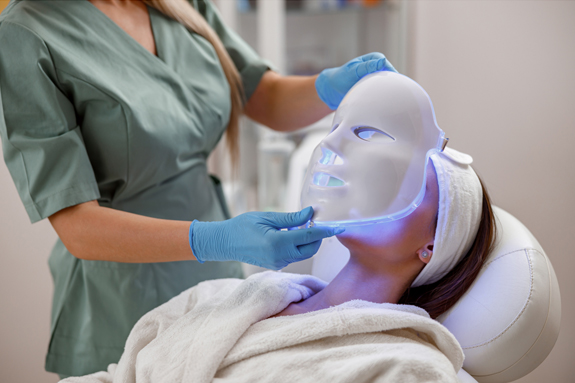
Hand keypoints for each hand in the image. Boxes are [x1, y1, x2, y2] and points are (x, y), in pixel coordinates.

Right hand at [189, 207, 343, 269]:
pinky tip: (288, 233)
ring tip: (296, 224)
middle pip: (311, 248)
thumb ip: (291, 218)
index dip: (325, 230)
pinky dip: (298, 244)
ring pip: (304, 253)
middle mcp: (279, 257)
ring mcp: (278, 263)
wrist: (224, 244)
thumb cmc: (242, 226)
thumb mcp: (267, 217)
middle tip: (312, 219)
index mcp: (277, 243)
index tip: (339, 226)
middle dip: (317, 235)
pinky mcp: (276, 265)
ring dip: (307, 240)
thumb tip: (311, 213)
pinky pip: (294, 255)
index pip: (309, 236)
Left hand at [315, 52, 396, 109]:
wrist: (332, 90)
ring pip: (389, 85)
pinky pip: (384, 93)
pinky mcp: (376, 89)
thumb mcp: (352, 71)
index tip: (392, 84)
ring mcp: (377, 79)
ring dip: (389, 92)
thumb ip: (366, 67)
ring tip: (390, 102)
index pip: (387, 65)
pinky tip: (384, 105)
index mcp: (374, 59)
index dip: (391, 74)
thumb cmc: (341, 78)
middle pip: (391, 76)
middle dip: (393, 85)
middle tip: (394, 96)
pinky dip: (384, 98)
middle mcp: (378, 68)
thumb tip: (382, 61)